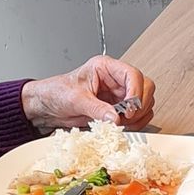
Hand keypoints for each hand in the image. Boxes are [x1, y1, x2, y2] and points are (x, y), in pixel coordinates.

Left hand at [21, 55, 155, 131]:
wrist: (48, 107)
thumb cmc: (57, 93)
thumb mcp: (75, 99)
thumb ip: (96, 109)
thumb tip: (115, 118)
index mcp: (106, 68)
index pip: (132, 75)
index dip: (135, 92)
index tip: (128, 109)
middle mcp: (116, 80)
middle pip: (145, 87)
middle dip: (139, 105)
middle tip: (126, 117)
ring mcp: (120, 94)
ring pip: (145, 103)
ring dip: (138, 116)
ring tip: (120, 123)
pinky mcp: (119, 109)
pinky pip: (139, 116)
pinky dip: (135, 123)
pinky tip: (120, 126)